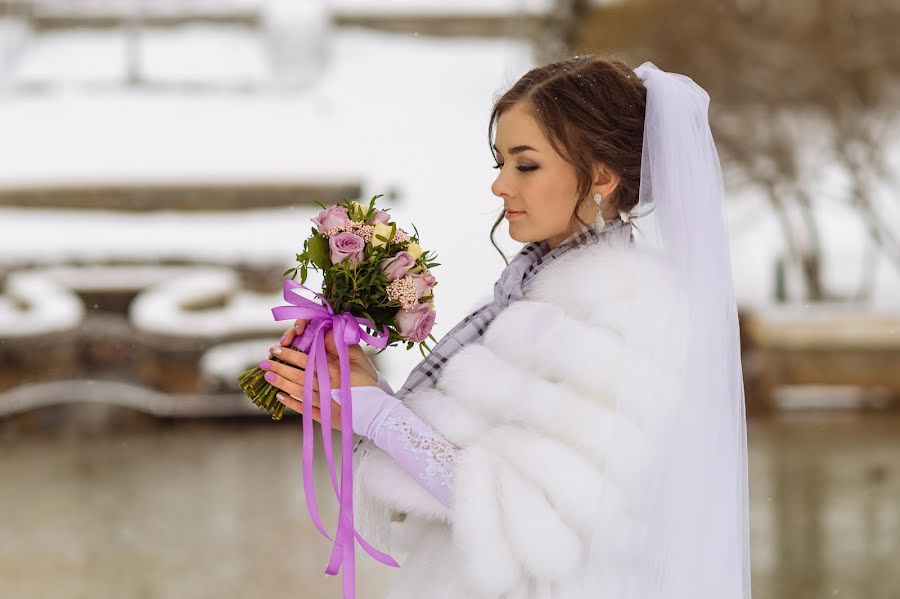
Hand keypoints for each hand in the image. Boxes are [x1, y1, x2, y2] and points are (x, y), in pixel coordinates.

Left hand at [263, 319, 378, 427]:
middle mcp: (325, 387)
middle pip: (297, 376)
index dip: (289, 355)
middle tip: (265, 363)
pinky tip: (281, 397)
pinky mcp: (324, 417)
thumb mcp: (359, 359)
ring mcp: (322, 403)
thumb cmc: (369, 383)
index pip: (305, 360)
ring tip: (268, 377)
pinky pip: (304, 409)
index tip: (276, 349)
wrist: (379, 413)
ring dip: (281, 383)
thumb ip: (341, 346)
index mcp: (333, 372)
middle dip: (279, 368)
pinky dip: (291, 403)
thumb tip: (326, 333)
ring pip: (297, 392)